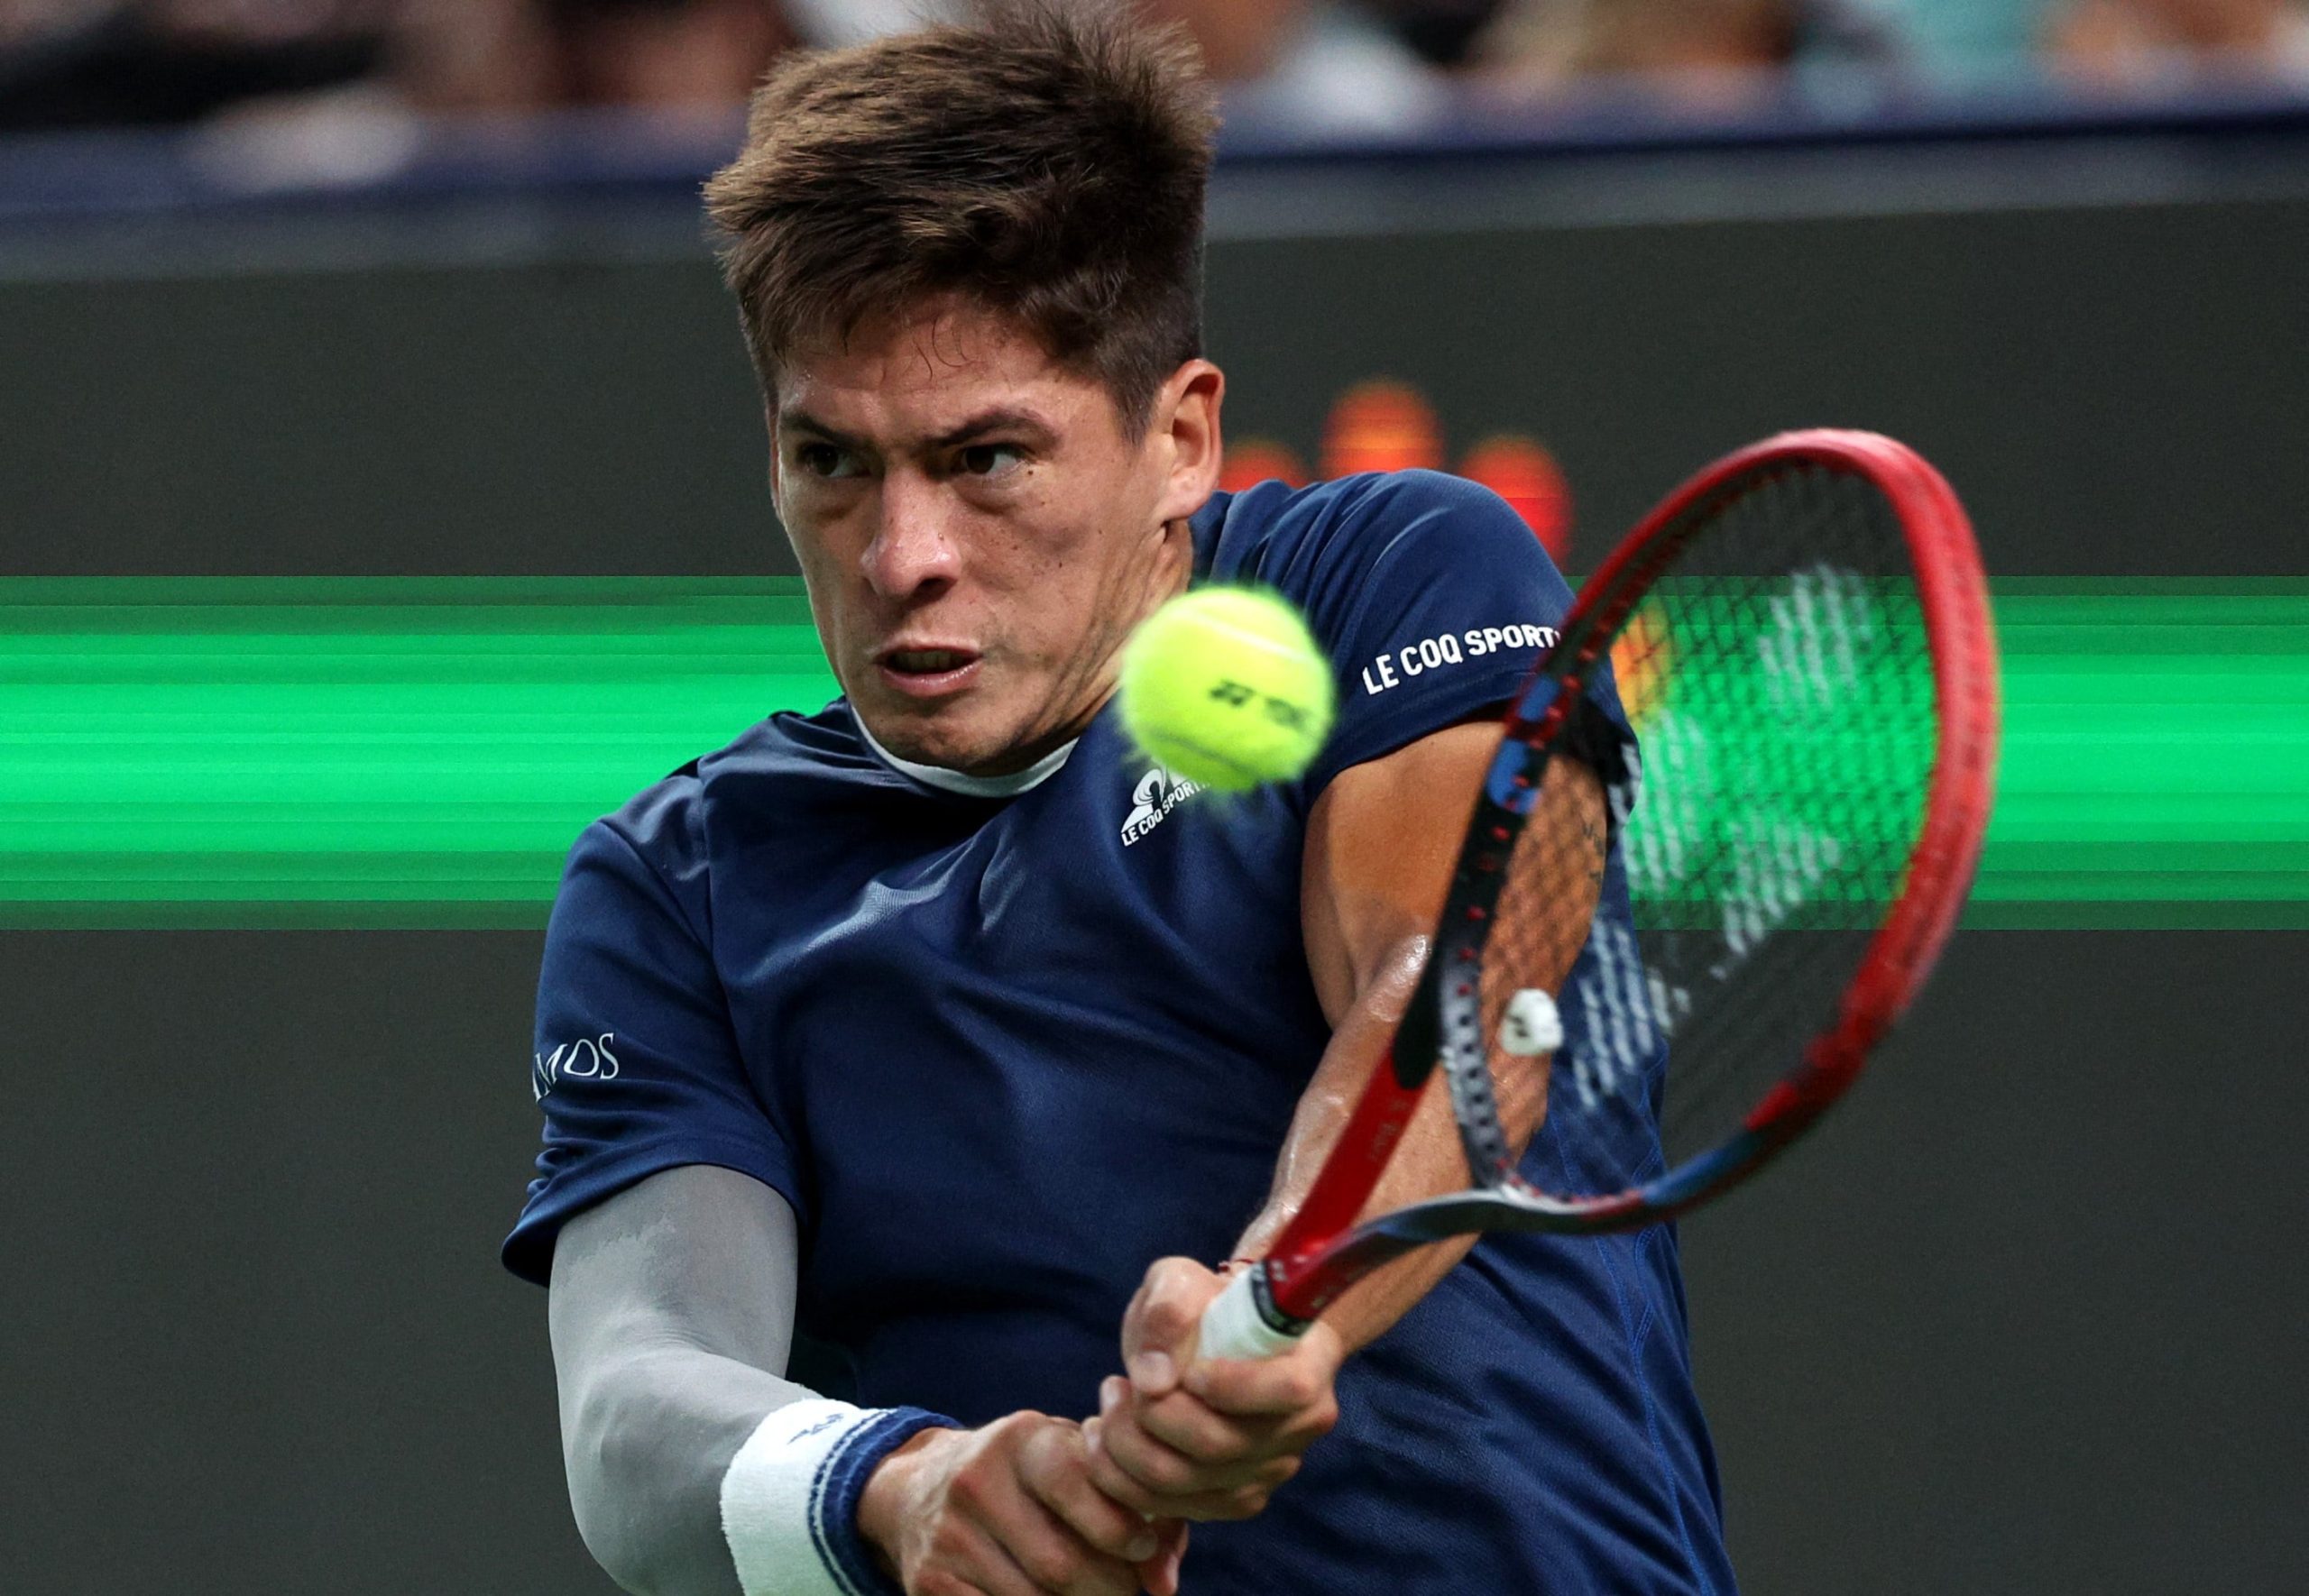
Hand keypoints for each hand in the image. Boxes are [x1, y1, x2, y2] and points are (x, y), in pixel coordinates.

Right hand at [857, 1413, 1187, 1595]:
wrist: (919, 1491)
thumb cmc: (1026, 1479)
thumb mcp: (1070, 1462)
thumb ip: (1131, 1504)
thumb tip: (1163, 1583)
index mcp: (1019, 1440)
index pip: (1074, 1482)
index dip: (1120, 1526)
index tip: (1143, 1546)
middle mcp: (976, 1480)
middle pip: (1060, 1562)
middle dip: (1110, 1586)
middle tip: (1127, 1587)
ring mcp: (948, 1534)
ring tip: (1095, 1593)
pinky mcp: (929, 1581)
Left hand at [1084, 1257, 1343, 1521]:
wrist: (1216, 1340)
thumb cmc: (1204, 1305)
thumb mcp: (1181, 1281)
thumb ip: (1169, 1311)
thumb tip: (1153, 1378)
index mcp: (1309, 1364)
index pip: (1290, 1389)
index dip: (1232, 1385)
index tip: (1184, 1370)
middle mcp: (1299, 1428)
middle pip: (1221, 1445)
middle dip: (1150, 1418)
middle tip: (1113, 1386)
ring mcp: (1270, 1471)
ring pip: (1189, 1485)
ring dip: (1127, 1450)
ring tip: (1107, 1407)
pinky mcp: (1235, 1498)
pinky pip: (1175, 1508)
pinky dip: (1126, 1481)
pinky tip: (1107, 1442)